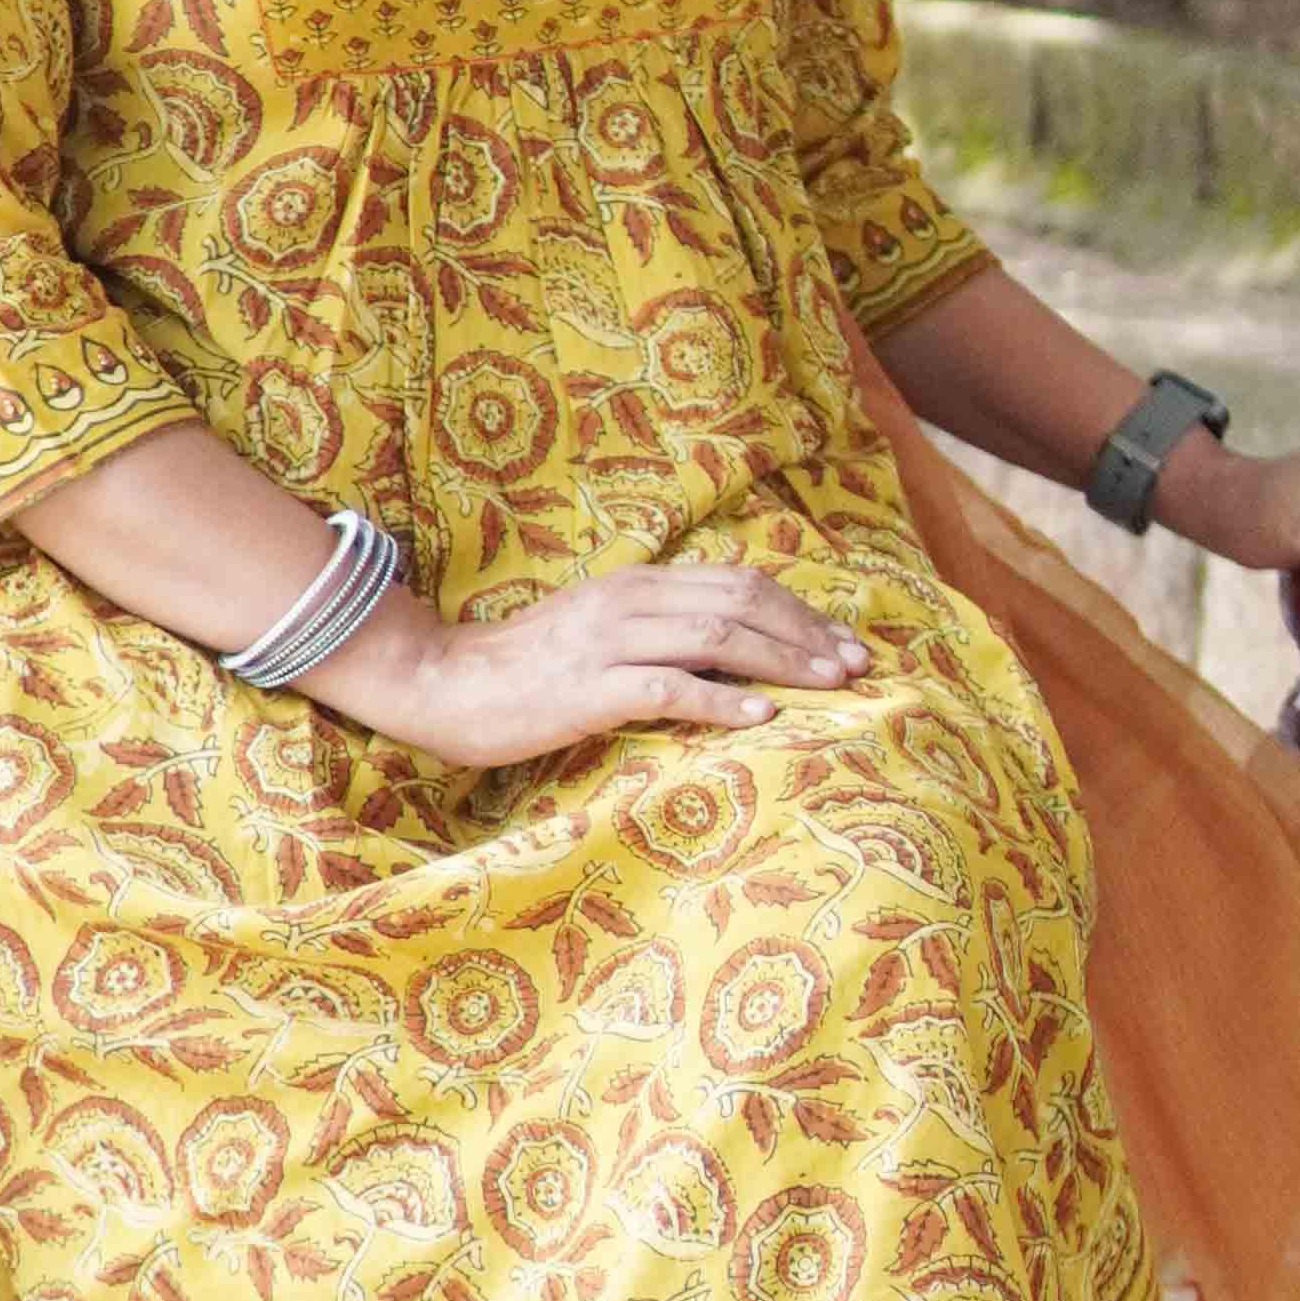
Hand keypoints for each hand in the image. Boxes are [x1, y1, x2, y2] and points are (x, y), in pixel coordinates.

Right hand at [330, 560, 867, 767]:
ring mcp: (609, 644)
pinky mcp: (589, 689)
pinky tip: (761, 717)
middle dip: (806, 634)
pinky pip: (669, 690)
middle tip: (855, 665)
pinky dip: (722, 701)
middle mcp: (630, 602)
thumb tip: (727, 650)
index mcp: (637, 585)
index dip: (797, 611)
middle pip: (740, 603)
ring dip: (782, 662)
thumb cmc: (523, 668)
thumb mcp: (598, 632)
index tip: (840, 642)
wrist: (443, 683)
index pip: (737, 583)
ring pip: (716, 638)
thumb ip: (656, 629)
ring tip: (829, 684)